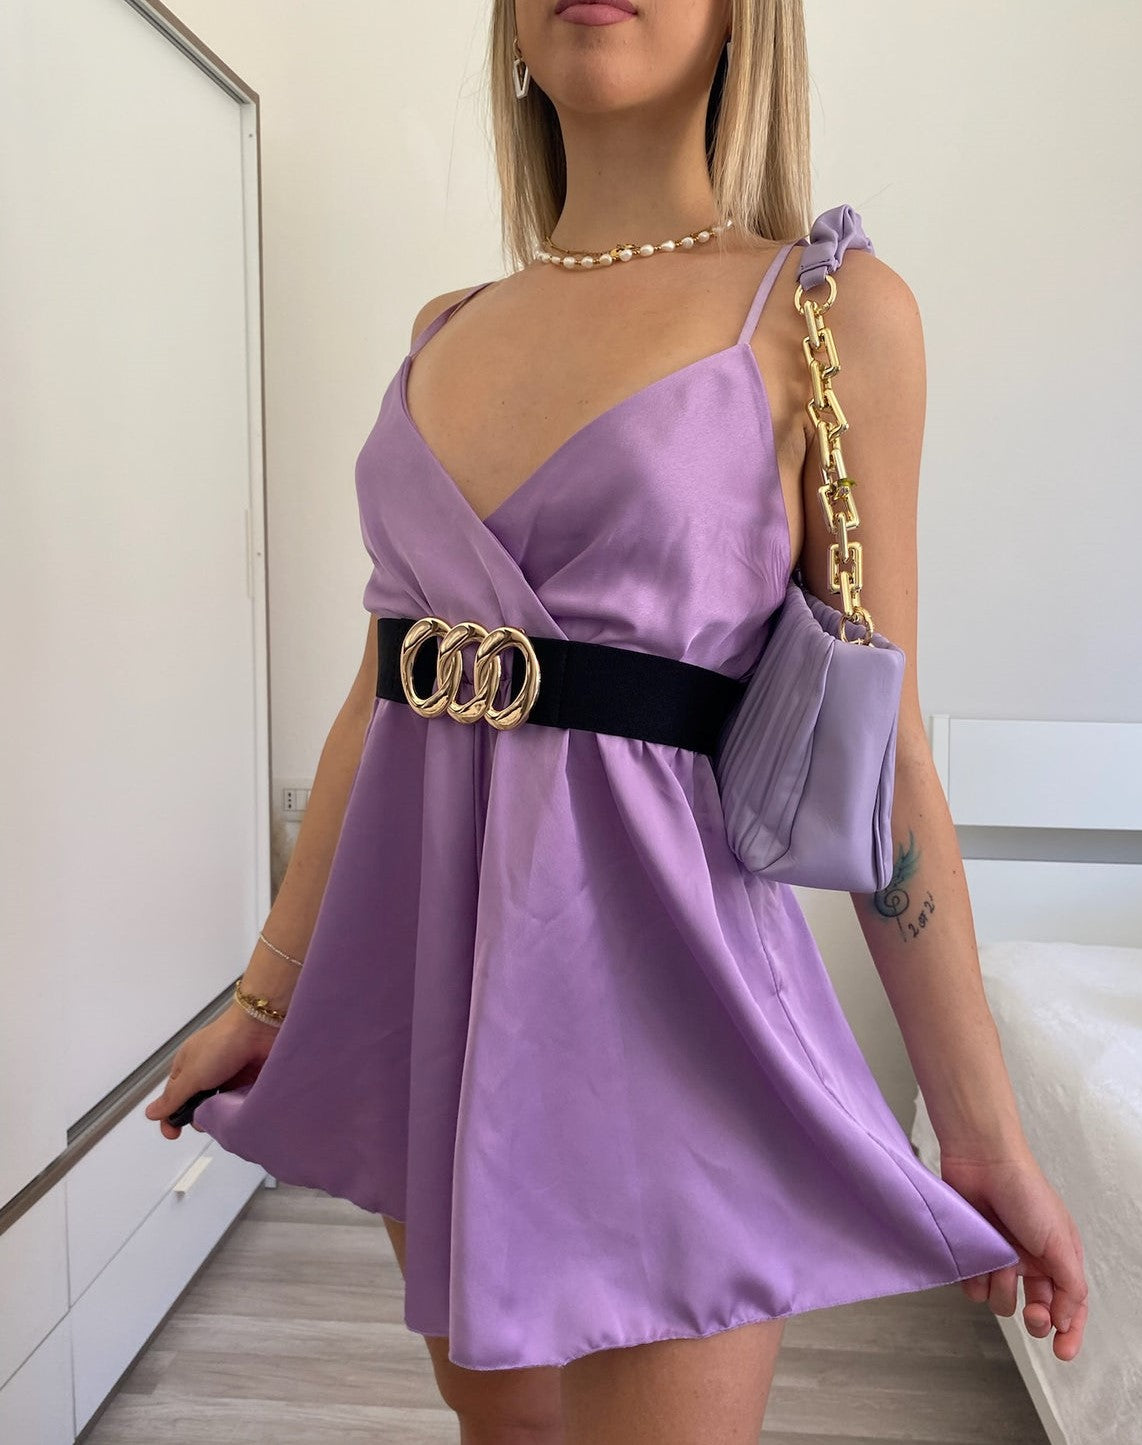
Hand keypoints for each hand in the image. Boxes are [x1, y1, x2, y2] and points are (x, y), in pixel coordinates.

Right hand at [144, 1006, 277, 1140]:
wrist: (262, 1027)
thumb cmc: (224, 1041)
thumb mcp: (192, 1074)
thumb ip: (173, 1097)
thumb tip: (151, 1113)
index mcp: (186, 1067)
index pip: (172, 1100)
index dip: (170, 1118)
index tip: (173, 1134)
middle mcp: (206, 1073)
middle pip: (196, 1107)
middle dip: (198, 1117)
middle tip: (205, 1114)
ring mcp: (228, 1078)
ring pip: (218, 1108)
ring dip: (219, 1113)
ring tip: (224, 1107)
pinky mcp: (248, 1081)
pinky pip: (238, 1104)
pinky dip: (237, 1108)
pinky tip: (239, 1106)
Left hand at [938, 1145, 1087, 1360]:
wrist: (982, 1161)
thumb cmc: (1025, 1192)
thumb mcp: (1059, 1240)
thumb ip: (1069, 1284)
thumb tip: (1066, 1320)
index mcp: (1058, 1259)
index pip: (1071, 1306)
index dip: (1070, 1331)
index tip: (1062, 1352)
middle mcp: (1031, 1262)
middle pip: (1035, 1312)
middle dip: (1035, 1319)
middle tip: (1032, 1312)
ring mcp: (1001, 1258)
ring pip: (1001, 1302)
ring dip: (1002, 1288)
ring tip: (1002, 1261)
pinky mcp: (973, 1253)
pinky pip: (972, 1287)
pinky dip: (976, 1278)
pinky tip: (979, 1258)